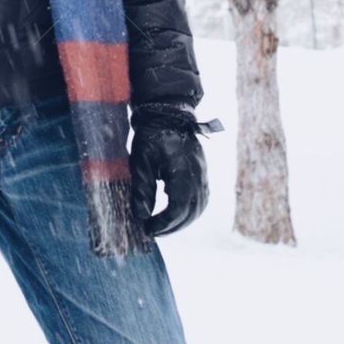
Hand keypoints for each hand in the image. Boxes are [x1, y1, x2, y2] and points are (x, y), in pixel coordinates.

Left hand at [129, 104, 221, 236]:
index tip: (147, 229)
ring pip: (198, 207)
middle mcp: (198, 176)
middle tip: (152, 231)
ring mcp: (202, 174)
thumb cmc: (152, 135)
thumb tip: (141, 216)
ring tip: (163, 226)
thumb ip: (142, 189)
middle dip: (172, 226)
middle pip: (190, 212)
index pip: (177, 210)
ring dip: (182, 220)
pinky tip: (177, 213)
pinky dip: (190, 210)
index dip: (163, 224)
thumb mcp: (142, 161)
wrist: (168, 112)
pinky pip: (202, 198)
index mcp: (183, 174)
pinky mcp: (202, 171)